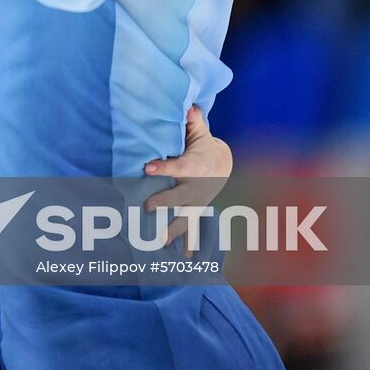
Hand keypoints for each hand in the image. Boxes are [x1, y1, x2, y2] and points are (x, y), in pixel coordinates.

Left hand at [144, 105, 233, 248]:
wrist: (222, 165)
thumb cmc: (202, 146)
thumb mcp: (200, 133)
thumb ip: (194, 123)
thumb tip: (190, 108)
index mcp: (195, 166)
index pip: (179, 167)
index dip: (164, 167)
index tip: (147, 168)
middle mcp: (196, 188)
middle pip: (179, 197)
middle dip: (164, 203)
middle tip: (146, 207)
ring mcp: (197, 203)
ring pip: (184, 218)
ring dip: (172, 230)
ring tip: (158, 242)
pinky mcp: (195, 213)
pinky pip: (191, 231)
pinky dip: (188, 246)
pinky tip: (182, 261)